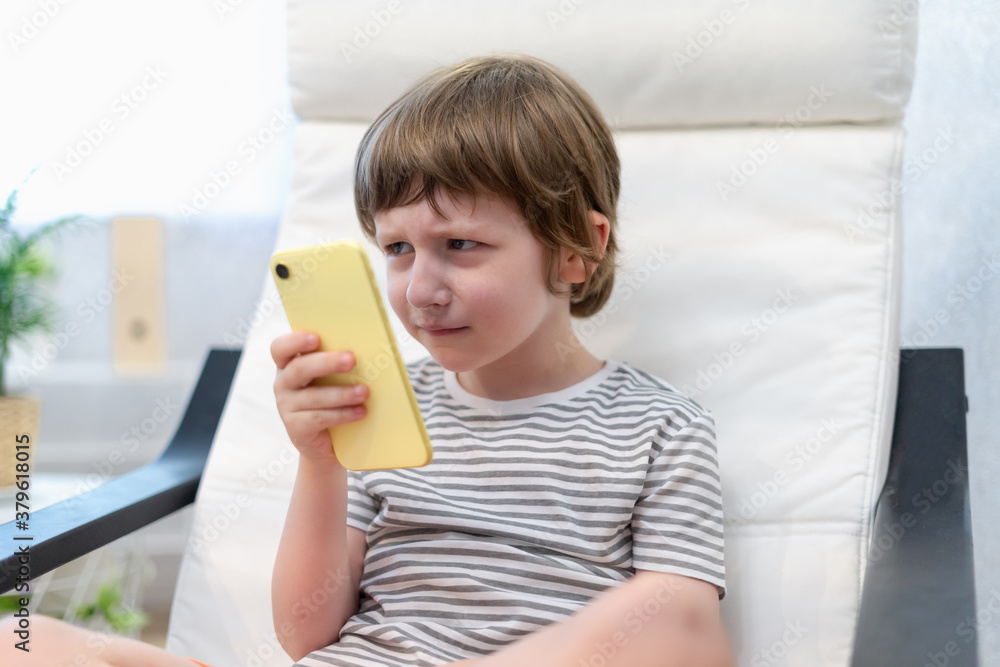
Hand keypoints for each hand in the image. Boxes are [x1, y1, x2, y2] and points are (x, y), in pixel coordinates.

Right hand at [271, 331, 367, 464]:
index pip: (280, 348)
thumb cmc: (331, 400)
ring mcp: (286, 407)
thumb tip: (367, 351)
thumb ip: (337, 364)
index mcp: (288, 365)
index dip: (295, 341)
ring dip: (342, 393)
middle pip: (299, 369)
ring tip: (364, 392)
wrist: (325, 442)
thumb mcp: (329, 379)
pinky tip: (361, 412)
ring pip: (314, 396)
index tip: (316, 338)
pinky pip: (320, 418)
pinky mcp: (296, 428)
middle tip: (351, 359)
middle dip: (327, 363)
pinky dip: (343, 414)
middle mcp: (283, 384)